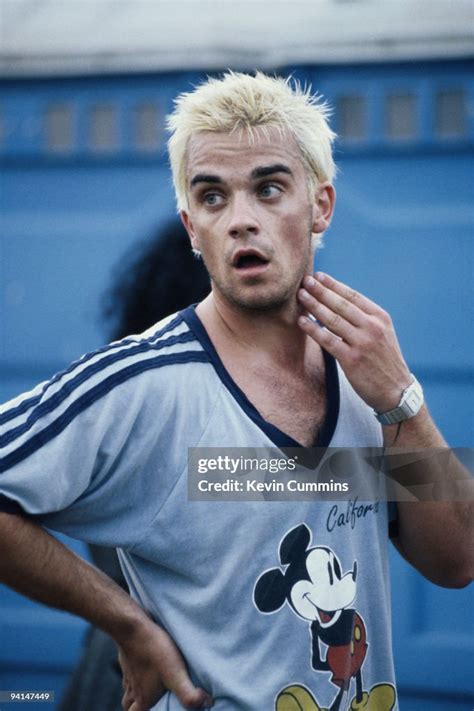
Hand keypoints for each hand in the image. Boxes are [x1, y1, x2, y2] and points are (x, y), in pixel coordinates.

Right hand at [118, 617, 213, 710]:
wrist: (133, 626)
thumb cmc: (155, 651)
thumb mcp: (176, 674)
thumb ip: (190, 694)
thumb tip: (207, 704)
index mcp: (143, 698)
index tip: (160, 708)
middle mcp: (132, 688)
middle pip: (129, 705)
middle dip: (139, 705)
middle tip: (154, 700)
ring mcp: (128, 672)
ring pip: (128, 689)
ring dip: (137, 689)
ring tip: (151, 684)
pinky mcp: (127, 656)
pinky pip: (129, 670)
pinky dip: (136, 671)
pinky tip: (147, 662)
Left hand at [297, 272, 411, 413]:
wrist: (396, 390)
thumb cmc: (384, 361)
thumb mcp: (382, 334)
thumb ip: (365, 319)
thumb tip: (338, 301)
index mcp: (380, 318)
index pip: (353, 296)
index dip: (334, 285)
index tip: (319, 276)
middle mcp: (372, 327)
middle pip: (341, 304)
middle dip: (321, 291)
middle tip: (305, 281)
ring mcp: (362, 343)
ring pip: (332, 320)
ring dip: (314, 306)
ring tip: (301, 296)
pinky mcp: (352, 359)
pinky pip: (328, 340)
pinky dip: (313, 329)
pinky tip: (302, 321)